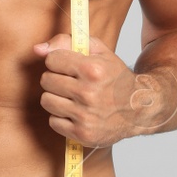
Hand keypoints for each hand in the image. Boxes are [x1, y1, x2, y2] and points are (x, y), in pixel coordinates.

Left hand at [34, 34, 174, 146]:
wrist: (139, 109)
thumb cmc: (115, 77)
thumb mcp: (98, 51)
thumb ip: (66, 42)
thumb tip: (37, 49)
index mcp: (93, 69)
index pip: (51, 59)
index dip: (58, 61)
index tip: (69, 65)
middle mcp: (89, 93)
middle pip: (46, 80)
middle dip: (56, 78)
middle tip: (71, 82)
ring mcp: (85, 115)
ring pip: (47, 101)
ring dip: (56, 98)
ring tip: (72, 97)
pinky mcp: (82, 133)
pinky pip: (53, 121)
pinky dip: (62, 117)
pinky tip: (76, 113)